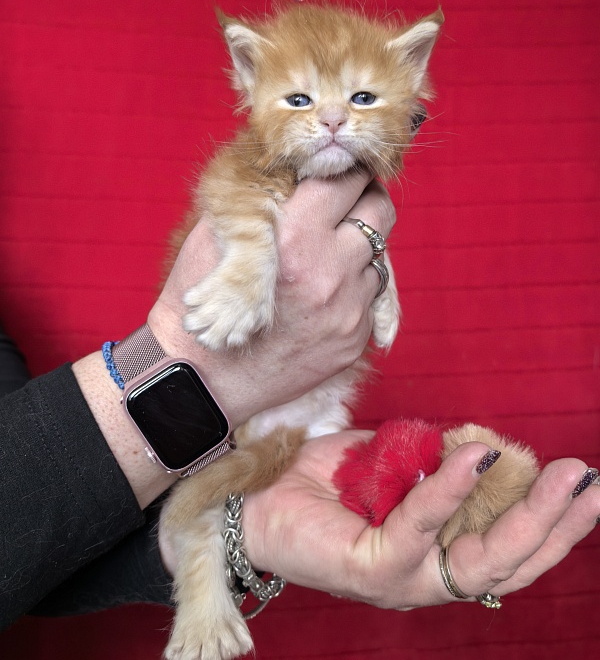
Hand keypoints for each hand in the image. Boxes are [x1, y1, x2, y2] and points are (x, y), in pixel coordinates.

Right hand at [148, 170, 394, 426]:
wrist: (203, 374)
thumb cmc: (201, 295)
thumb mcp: (220, 230)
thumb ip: (263, 194)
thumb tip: (300, 167)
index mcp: (296, 238)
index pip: (347, 180)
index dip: (342, 170)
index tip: (336, 171)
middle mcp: (331, 272)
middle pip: (380, 209)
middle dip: (364, 198)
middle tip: (345, 201)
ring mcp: (349, 309)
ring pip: (380, 252)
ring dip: (360, 244)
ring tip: (328, 250)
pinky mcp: (355, 339)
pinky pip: (373, 295)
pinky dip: (354, 284)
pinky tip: (324, 289)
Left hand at [240, 431, 599, 608]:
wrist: (256, 494)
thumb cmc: (326, 479)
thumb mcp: (394, 462)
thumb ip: (435, 459)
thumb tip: (482, 444)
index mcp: (436, 556)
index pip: (508, 550)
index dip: (552, 523)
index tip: (586, 485)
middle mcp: (426, 577)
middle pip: (510, 564)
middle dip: (558, 524)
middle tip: (589, 482)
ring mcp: (402, 581)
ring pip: (480, 560)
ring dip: (526, 515)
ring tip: (558, 475)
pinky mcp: (372, 570)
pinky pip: (421, 527)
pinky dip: (451, 490)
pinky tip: (476, 456)